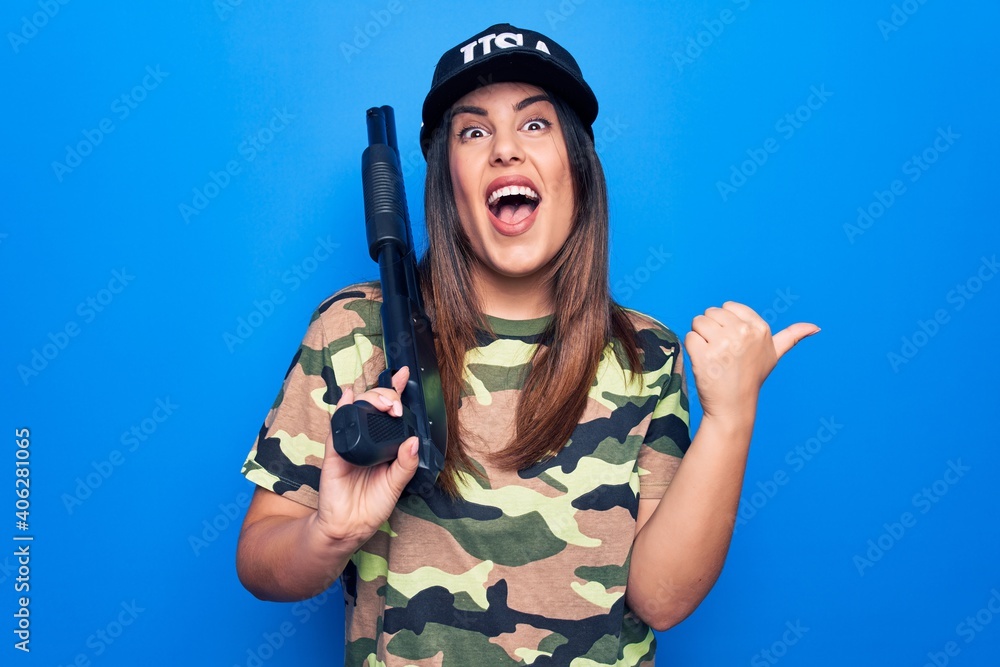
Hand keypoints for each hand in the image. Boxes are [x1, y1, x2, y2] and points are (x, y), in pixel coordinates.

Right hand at [313, 367, 419, 545]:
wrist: (350, 526)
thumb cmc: (373, 505)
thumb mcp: (396, 484)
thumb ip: (405, 464)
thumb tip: (413, 441)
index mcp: (384, 443)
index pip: (390, 411)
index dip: (396, 391)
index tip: (405, 374)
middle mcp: (368, 438)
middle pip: (375, 405)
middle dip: (387, 396)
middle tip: (396, 406)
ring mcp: (351, 442)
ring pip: (358, 409)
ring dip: (370, 399)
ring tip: (383, 403)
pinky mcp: (335, 451)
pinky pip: (337, 427)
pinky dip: (343, 410)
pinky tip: (349, 397)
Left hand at [684, 302, 818, 426]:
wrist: (734, 406)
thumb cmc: (751, 378)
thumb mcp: (774, 354)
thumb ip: (792, 337)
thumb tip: (816, 327)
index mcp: (760, 328)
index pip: (728, 307)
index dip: (725, 323)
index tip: (733, 343)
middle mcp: (744, 333)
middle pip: (710, 313)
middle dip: (711, 330)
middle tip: (722, 353)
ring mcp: (724, 344)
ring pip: (698, 322)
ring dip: (700, 338)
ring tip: (713, 356)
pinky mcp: (705, 355)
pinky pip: (690, 337)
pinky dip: (692, 349)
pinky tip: (704, 363)